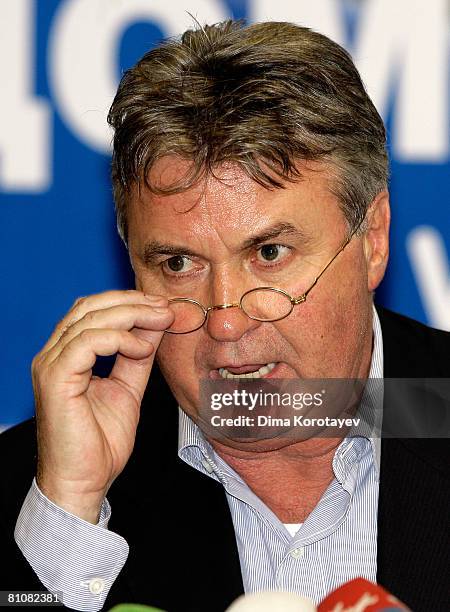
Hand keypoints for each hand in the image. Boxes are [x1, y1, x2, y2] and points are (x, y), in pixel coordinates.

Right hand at [31, 290, 173, 522]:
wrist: (84, 482)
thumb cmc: (100, 442)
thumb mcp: (128, 387)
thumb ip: (138, 355)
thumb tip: (154, 324)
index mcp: (67, 355)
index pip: (92, 310)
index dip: (128, 302)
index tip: (162, 306)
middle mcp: (54, 355)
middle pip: (90, 307)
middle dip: (132, 301)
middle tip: (164, 306)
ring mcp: (51, 365)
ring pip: (89, 319)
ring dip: (131, 315)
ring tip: (160, 320)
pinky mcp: (55, 379)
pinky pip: (86, 343)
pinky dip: (118, 338)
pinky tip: (141, 347)